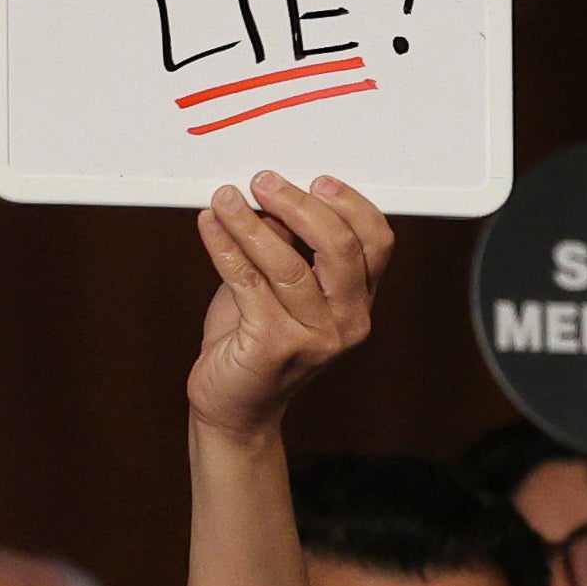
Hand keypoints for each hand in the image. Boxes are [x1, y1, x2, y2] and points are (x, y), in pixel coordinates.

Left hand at [187, 171, 392, 441]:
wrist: (235, 405)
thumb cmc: (254, 340)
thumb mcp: (278, 288)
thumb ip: (286, 248)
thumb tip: (270, 199)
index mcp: (359, 302)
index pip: (376, 243)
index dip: (350, 204)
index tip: (316, 179)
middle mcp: (348, 321)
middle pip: (340, 247)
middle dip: (299, 205)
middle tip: (263, 181)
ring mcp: (317, 338)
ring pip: (289, 264)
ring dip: (251, 223)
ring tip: (225, 198)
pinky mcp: (276, 347)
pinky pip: (248, 282)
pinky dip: (225, 246)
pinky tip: (209, 225)